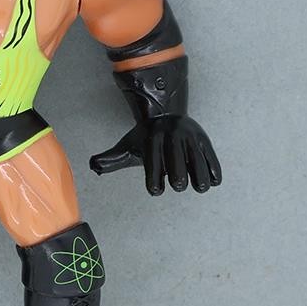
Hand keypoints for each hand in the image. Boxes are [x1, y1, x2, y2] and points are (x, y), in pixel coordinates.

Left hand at [89, 115, 220, 194]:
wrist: (165, 115)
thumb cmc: (145, 139)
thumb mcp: (127, 146)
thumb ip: (111, 158)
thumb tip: (93, 165)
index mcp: (151, 140)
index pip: (153, 165)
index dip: (155, 182)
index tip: (155, 190)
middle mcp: (171, 137)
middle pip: (177, 167)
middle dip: (178, 180)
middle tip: (177, 184)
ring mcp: (190, 138)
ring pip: (199, 163)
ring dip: (199, 179)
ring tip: (197, 186)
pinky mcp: (205, 141)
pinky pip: (212, 160)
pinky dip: (213, 172)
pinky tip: (211, 181)